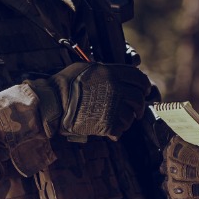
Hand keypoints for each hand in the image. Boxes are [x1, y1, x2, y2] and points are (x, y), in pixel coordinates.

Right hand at [33, 62, 150, 140]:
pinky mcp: (108, 123)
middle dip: (139, 105)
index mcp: (111, 73)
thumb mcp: (84, 68)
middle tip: (136, 110)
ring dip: (128, 119)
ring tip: (119, 120)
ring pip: (132, 115)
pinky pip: (122, 128)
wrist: (53, 104)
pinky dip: (119, 131)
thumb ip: (101, 70)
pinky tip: (112, 130)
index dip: (144, 85)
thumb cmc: (63, 85)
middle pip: (138, 98)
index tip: (145, 90)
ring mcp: (113, 106)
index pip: (138, 78)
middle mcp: (116, 88)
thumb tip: (110, 73)